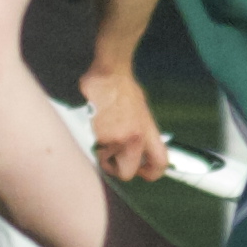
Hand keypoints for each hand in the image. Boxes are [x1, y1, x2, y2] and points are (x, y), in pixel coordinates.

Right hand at [85, 65, 168, 181]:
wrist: (108, 73)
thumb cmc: (122, 88)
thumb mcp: (141, 112)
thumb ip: (141, 135)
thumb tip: (138, 153)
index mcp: (145, 133)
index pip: (159, 163)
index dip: (151, 173)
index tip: (142, 171)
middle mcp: (131, 139)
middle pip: (126, 173)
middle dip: (117, 167)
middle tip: (111, 156)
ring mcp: (111, 139)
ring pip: (102, 160)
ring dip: (99, 151)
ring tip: (97, 130)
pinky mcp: (92, 136)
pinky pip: (90, 150)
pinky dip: (87, 141)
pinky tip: (89, 125)